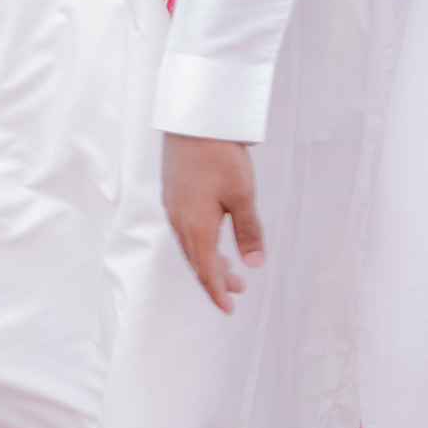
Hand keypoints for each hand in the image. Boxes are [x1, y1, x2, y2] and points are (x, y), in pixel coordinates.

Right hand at [162, 134, 264, 314]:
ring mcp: (173, 205)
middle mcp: (179, 220)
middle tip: (238, 289)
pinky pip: (185, 227)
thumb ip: (248, 231)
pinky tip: (212, 234)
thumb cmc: (218, 155)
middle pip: (196, 260)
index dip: (217, 292)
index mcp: (195, 227)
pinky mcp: (173, 191)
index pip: (206, 271)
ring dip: (208, 259)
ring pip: (190, 244)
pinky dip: (200, 240)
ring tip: (229, 265)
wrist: (193, 120)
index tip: (229, 308)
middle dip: (215, 278)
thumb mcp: (242, 195)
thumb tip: (253, 263)